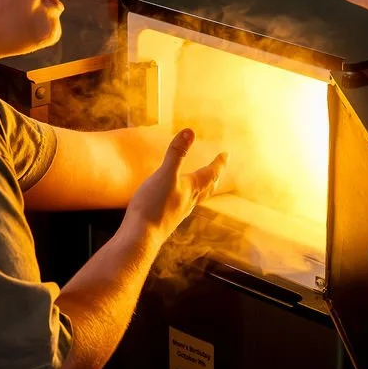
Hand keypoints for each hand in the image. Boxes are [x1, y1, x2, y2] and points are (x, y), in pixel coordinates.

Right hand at [127, 128, 225, 244]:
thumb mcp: (165, 174)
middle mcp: (189, 201)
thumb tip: (190, 132)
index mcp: (191, 188)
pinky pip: (183, 205)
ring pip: (197, 198)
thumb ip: (176, 153)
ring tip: (203, 183)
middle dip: (214, 176)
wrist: (141, 237)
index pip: (211, 173)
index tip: (226, 155)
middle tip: (219, 168)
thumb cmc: (153, 205)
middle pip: (207, 187)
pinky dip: (187, 197)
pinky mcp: (167, 219)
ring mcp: (178, 212)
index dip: (219, 163)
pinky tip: (178, 199)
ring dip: (203, 188)